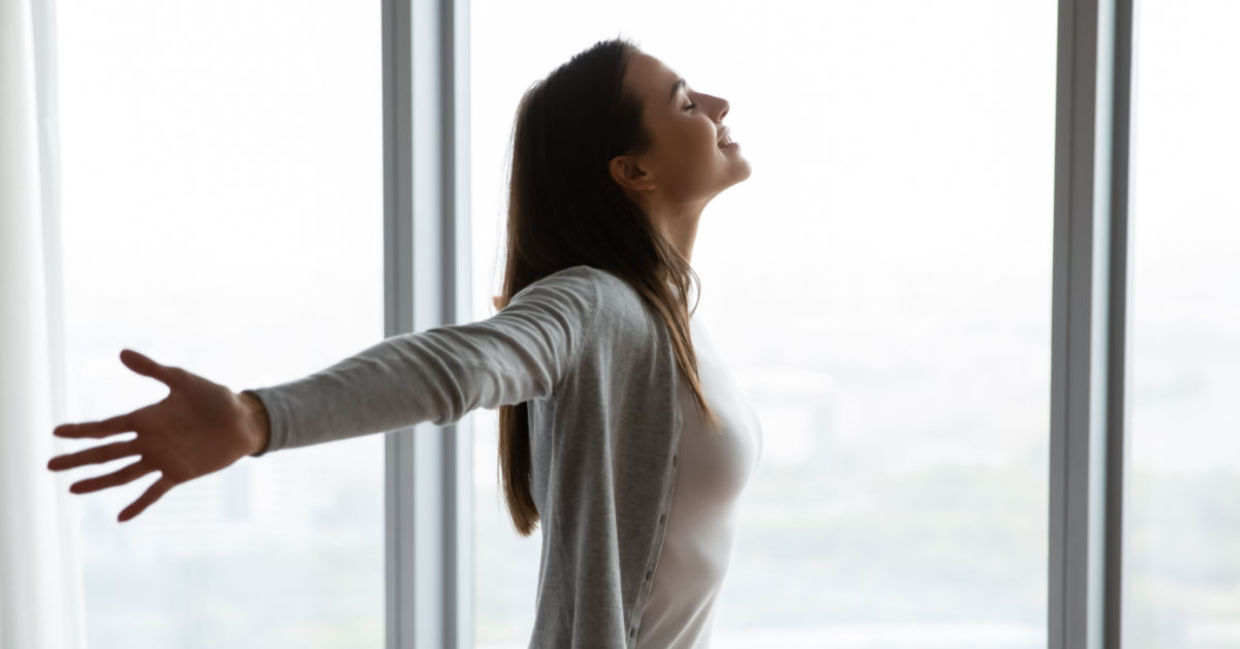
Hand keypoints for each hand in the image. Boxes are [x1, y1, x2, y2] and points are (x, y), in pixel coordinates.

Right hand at [46, 349, 266, 522]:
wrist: (244, 420)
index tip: (57, 431)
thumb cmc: (215, 397)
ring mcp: (162, 458)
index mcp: (146, 418)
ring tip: (72, 489)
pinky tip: (120, 517)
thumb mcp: (183, 380)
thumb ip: (153, 370)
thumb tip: (121, 353)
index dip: (82, 429)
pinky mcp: (179, 473)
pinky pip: (154, 491)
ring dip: (98, 482)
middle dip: (79, 458)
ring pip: (122, 473)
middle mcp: (148, 440)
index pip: (106, 426)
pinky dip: (139, 504)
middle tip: (50, 464)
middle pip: (106, 452)